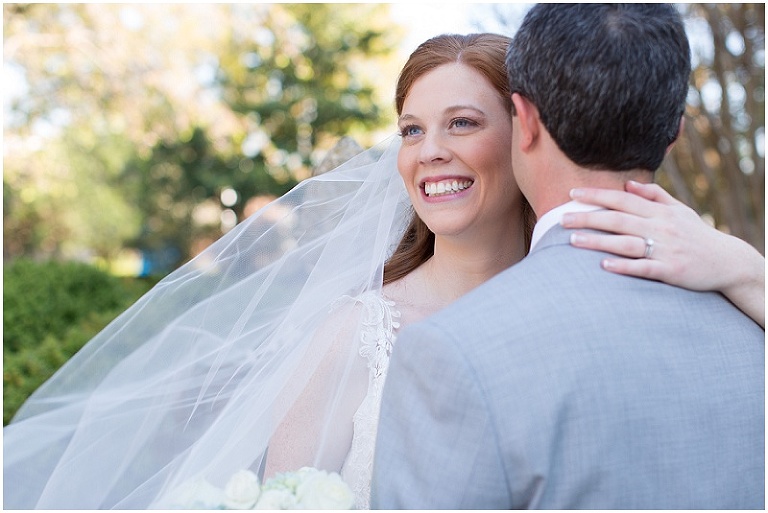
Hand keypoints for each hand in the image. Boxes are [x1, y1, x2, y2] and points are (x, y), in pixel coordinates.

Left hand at [561, 181, 764, 327]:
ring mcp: (666, 249)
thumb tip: (629, 185)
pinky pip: (644, 268)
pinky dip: (624, 267)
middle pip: (618, 220)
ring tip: (573, 241)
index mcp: (660, 212)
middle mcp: (661, 228)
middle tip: (561, 219)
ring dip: (599, 242)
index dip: (597, 196)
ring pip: (626, 243)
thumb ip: (655, 196)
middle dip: (588, 218)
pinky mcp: (671, 271)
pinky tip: (604, 266)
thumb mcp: (680, 211)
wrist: (728, 262)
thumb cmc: (697, 235)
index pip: (622, 200)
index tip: (572, 195)